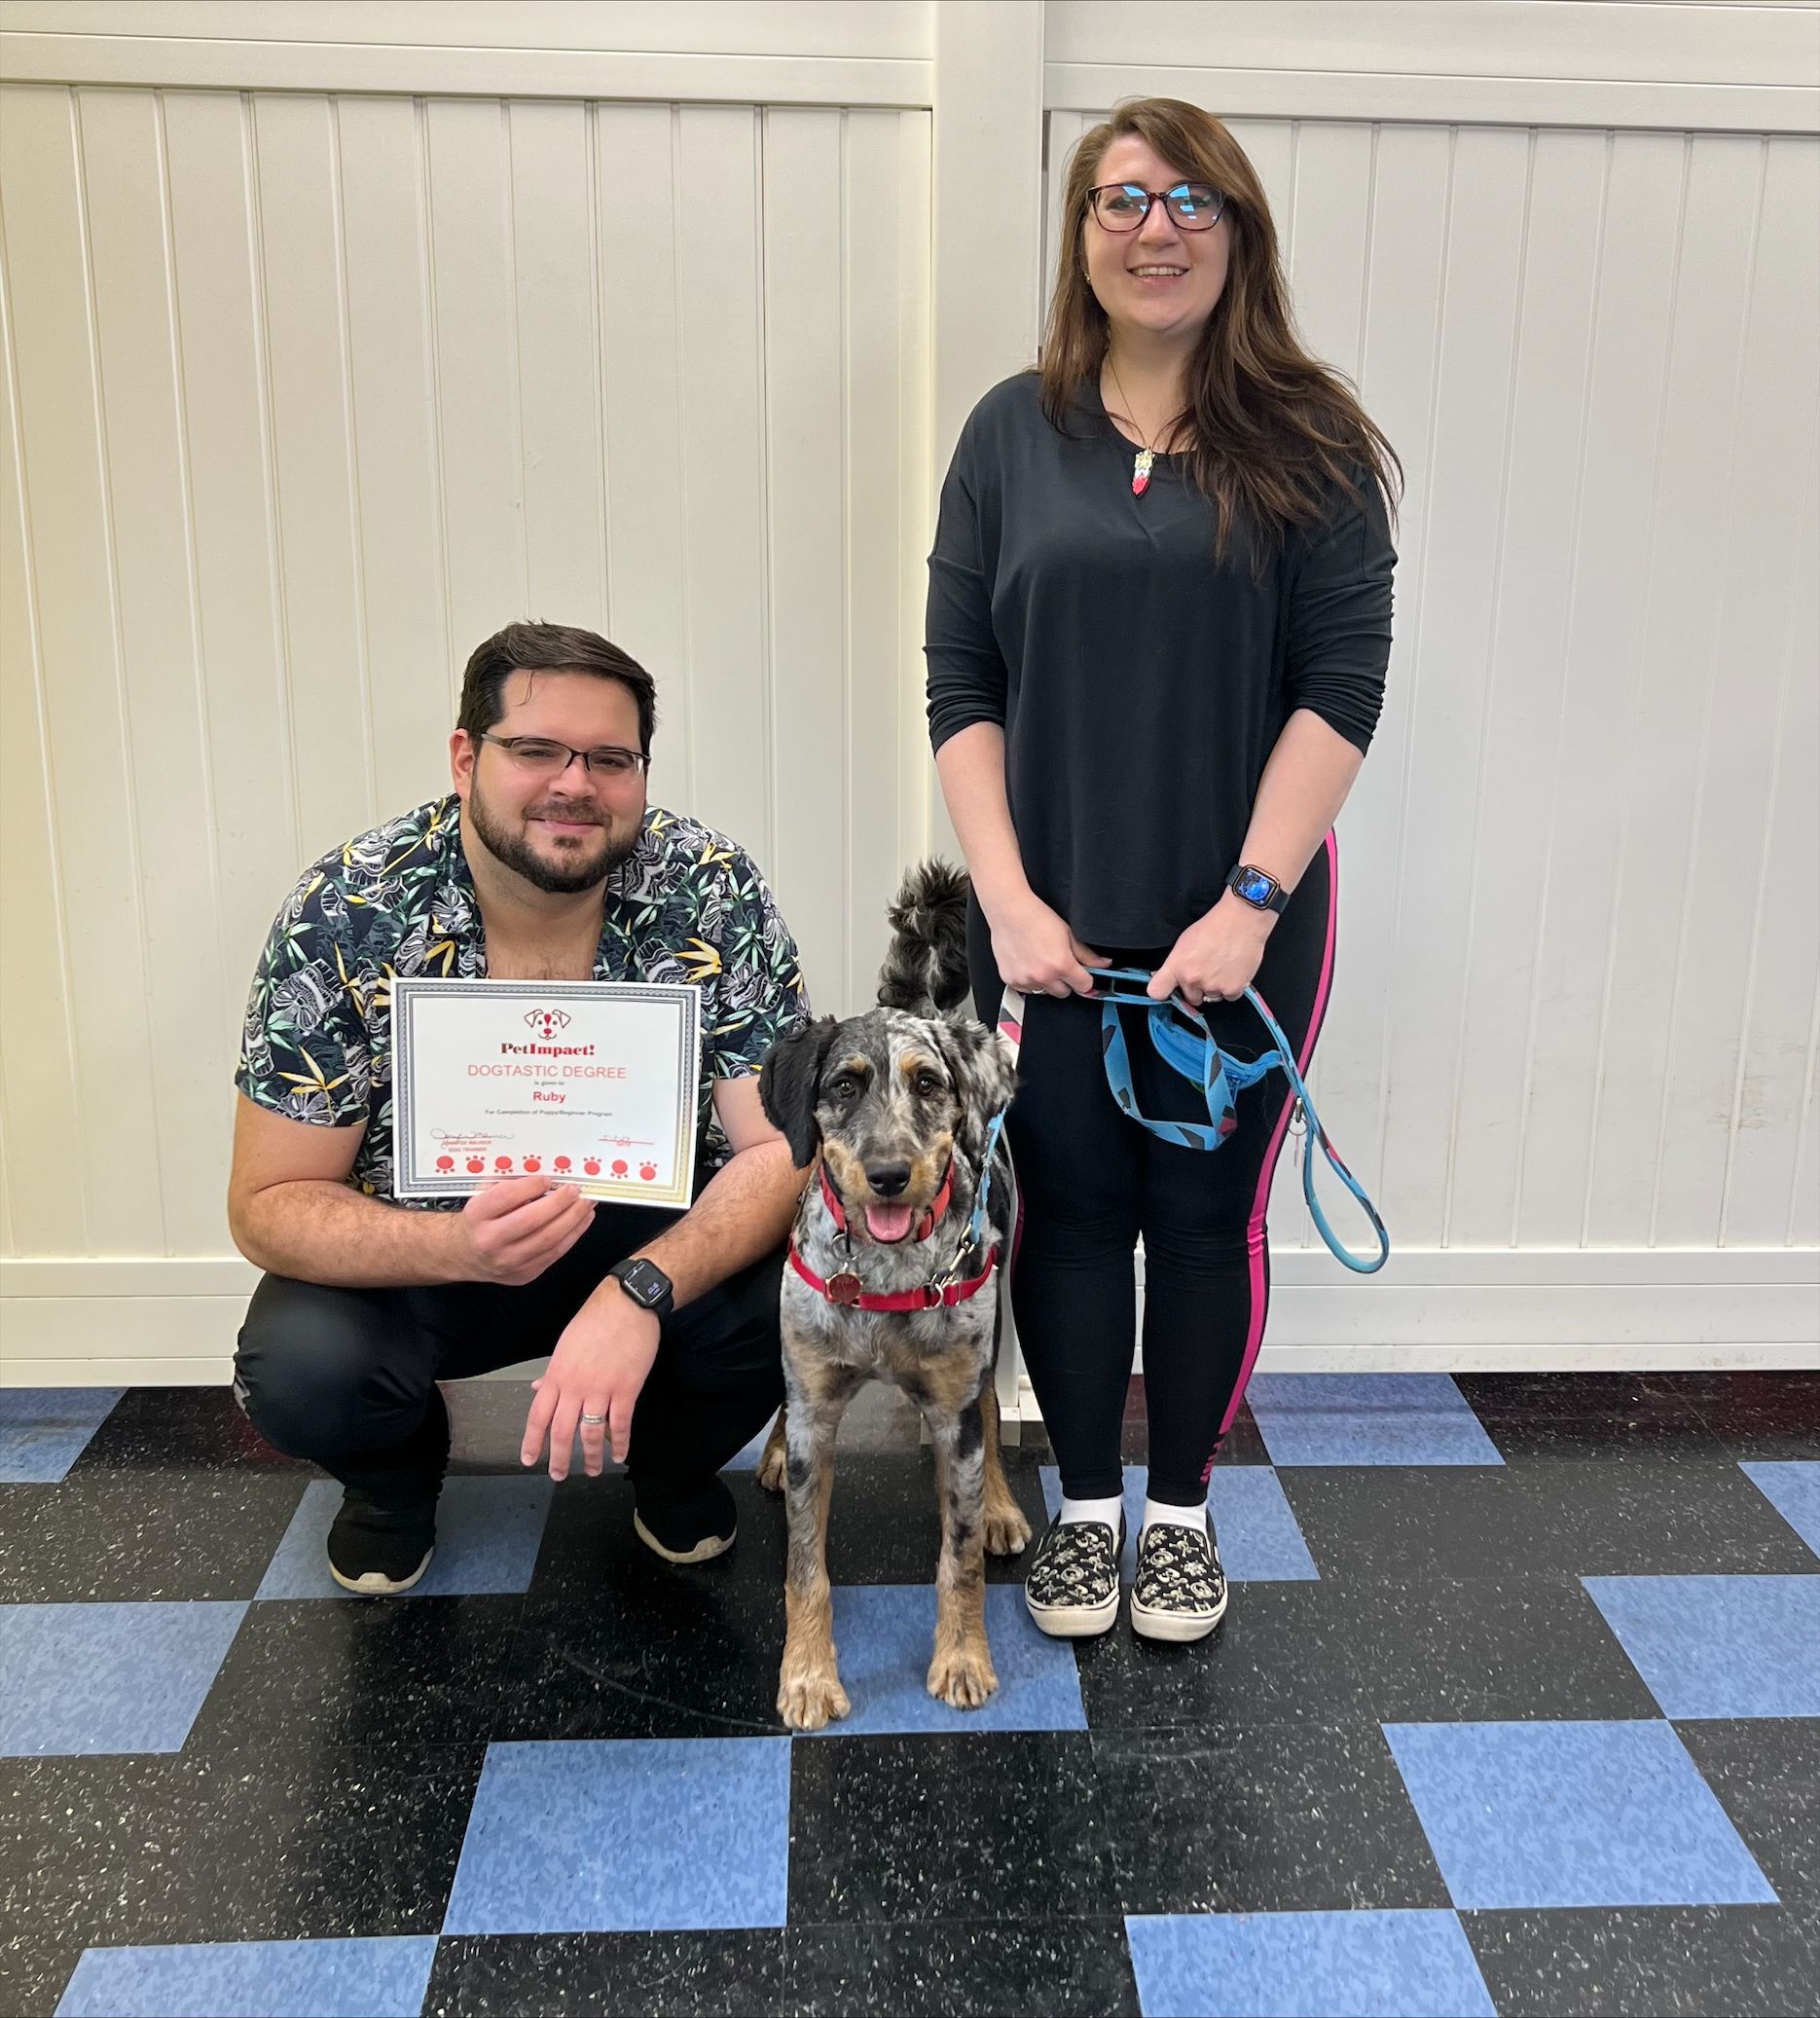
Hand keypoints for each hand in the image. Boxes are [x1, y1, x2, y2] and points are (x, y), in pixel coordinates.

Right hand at [454, 1175, 595, 1285]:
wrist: (466, 1255)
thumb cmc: (481, 1220)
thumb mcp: (483, 1196)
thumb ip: (508, 1184)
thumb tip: (544, 1172)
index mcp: (476, 1215)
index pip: (505, 1197)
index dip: (531, 1186)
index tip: (548, 1178)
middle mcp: (489, 1240)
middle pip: (530, 1220)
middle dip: (559, 1202)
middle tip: (575, 1190)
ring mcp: (508, 1261)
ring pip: (547, 1239)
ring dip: (573, 1218)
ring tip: (586, 1203)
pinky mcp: (524, 1273)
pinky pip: (554, 1253)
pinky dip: (573, 1234)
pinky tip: (582, 1219)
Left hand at [520, 1279, 661, 1478]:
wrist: (627, 1304)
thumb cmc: (595, 1320)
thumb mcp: (565, 1345)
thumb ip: (552, 1372)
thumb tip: (536, 1387)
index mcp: (557, 1374)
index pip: (538, 1415)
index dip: (532, 1441)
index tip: (529, 1460)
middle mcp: (575, 1386)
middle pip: (562, 1431)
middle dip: (559, 1458)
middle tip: (559, 1475)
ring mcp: (601, 1389)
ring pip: (590, 1433)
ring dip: (590, 1457)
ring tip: (592, 1471)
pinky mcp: (626, 1389)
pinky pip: (621, 1423)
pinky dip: (619, 1443)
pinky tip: (619, 1454)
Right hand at [989, 889, 1104, 998]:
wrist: (1009, 911)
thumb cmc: (1038, 918)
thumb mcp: (1068, 934)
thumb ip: (1087, 954)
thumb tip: (1104, 964)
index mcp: (1062, 965)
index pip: (1084, 986)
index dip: (1084, 979)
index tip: (1080, 974)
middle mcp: (1044, 976)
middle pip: (1064, 993)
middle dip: (1065, 982)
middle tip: (1057, 964)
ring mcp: (1026, 980)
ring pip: (1045, 992)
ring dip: (1046, 982)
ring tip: (1040, 962)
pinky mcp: (1011, 980)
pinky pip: (1026, 990)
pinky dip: (1029, 981)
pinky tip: (1027, 963)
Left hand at [1148, 893, 1274, 1006]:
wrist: (1241, 920)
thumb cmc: (1213, 926)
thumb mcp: (1184, 941)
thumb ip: (1176, 964)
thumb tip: (1170, 977)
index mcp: (1176, 966)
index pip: (1157, 992)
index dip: (1163, 992)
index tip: (1170, 989)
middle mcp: (1192, 979)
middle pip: (1190, 998)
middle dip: (1196, 989)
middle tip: (1207, 971)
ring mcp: (1212, 986)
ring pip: (1210, 998)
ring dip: (1215, 988)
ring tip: (1222, 967)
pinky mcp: (1232, 989)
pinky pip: (1228, 997)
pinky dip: (1232, 987)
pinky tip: (1233, 971)